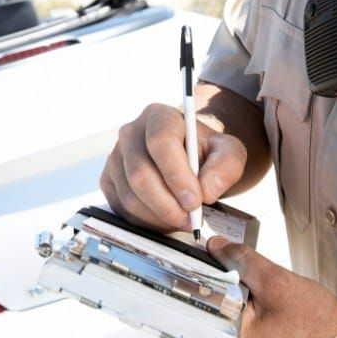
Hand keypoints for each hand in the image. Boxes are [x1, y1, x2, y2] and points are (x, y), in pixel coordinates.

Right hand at [99, 103, 246, 231]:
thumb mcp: (229, 152)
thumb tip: (207, 190)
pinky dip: (146, 221)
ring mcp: (115, 157)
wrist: (189, 159)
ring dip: (159, 216)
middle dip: (167, 204)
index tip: (196, 200)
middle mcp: (130, 133)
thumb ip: (227, 165)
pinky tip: (165, 218)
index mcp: (158, 116)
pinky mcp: (108, 180)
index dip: (177, 175)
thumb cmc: (206, 153)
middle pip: (140, 174)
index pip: (160, 142)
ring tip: (183, 220)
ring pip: (130, 196)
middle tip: (190, 220)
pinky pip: (121, 208)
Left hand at [208, 237, 336, 337]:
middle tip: (244, 280)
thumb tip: (216, 247)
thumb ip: (241, 260)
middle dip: (222, 287)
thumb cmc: (326, 332)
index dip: (199, 274)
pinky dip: (247, 314)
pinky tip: (267, 310)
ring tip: (263, 298)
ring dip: (236, 300)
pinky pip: (238, 331)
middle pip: (208, 310)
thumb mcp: (279, 283)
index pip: (195, 303)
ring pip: (224, 319)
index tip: (202, 259)